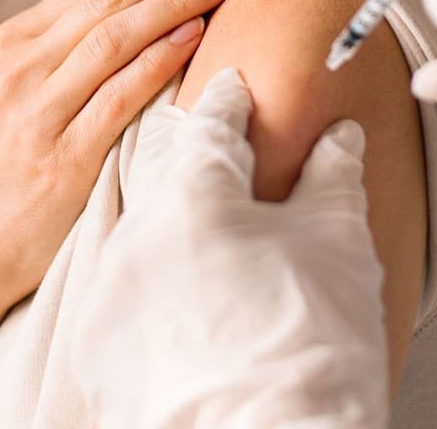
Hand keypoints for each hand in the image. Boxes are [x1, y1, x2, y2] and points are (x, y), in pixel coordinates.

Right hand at [0, 0, 256, 313]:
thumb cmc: (1, 169)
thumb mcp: (15, 86)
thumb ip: (59, 25)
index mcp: (14, 44)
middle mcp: (23, 68)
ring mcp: (39, 112)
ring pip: (115, 36)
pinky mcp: (61, 160)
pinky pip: (115, 99)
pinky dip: (156, 63)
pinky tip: (194, 37)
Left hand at [77, 69, 388, 428]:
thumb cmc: (314, 351)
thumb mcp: (339, 247)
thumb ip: (332, 177)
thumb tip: (339, 138)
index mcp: (194, 198)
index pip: (209, 123)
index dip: (230, 100)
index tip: (235, 86)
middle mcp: (136, 236)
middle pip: (159, 170)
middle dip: (189, 154)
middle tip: (214, 144)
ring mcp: (110, 292)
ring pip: (137, 231)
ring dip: (168, 221)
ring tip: (208, 231)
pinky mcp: (97, 342)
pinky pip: (122, 291)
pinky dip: (152, 282)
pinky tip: (187, 293)